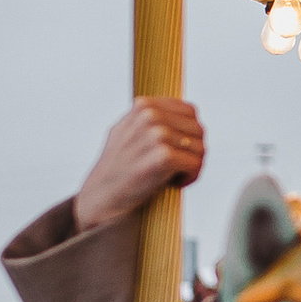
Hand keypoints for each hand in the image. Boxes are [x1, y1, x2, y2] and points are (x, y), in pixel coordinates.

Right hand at [73, 97, 205, 235]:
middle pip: (198, 130)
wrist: (101, 196)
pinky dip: (190, 177)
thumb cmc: (116, 168)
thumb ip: (149, 118)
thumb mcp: (126, 130)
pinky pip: (195, 164)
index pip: (189, 112)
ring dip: (193, 165)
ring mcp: (157, 135)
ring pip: (200, 148)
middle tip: (180, 168)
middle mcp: (150, 116)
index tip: (179, 150)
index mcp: (144, 105)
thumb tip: (180, 110)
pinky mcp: (164, 157)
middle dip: (193, 151)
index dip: (189, 134)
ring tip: (176, 176)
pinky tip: (176, 183)